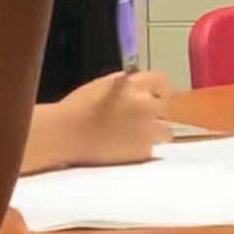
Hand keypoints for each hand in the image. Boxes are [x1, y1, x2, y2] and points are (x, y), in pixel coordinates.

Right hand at [55, 70, 172, 165]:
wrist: (66, 134)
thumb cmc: (78, 108)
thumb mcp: (103, 84)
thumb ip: (127, 83)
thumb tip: (140, 84)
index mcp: (135, 85)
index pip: (163, 83)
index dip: (160, 91)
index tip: (156, 97)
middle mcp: (146, 105)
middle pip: (166, 108)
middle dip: (156, 113)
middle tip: (140, 120)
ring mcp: (148, 129)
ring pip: (165, 132)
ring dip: (154, 133)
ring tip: (133, 136)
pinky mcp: (143, 150)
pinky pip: (151, 148)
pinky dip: (141, 148)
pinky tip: (124, 147)